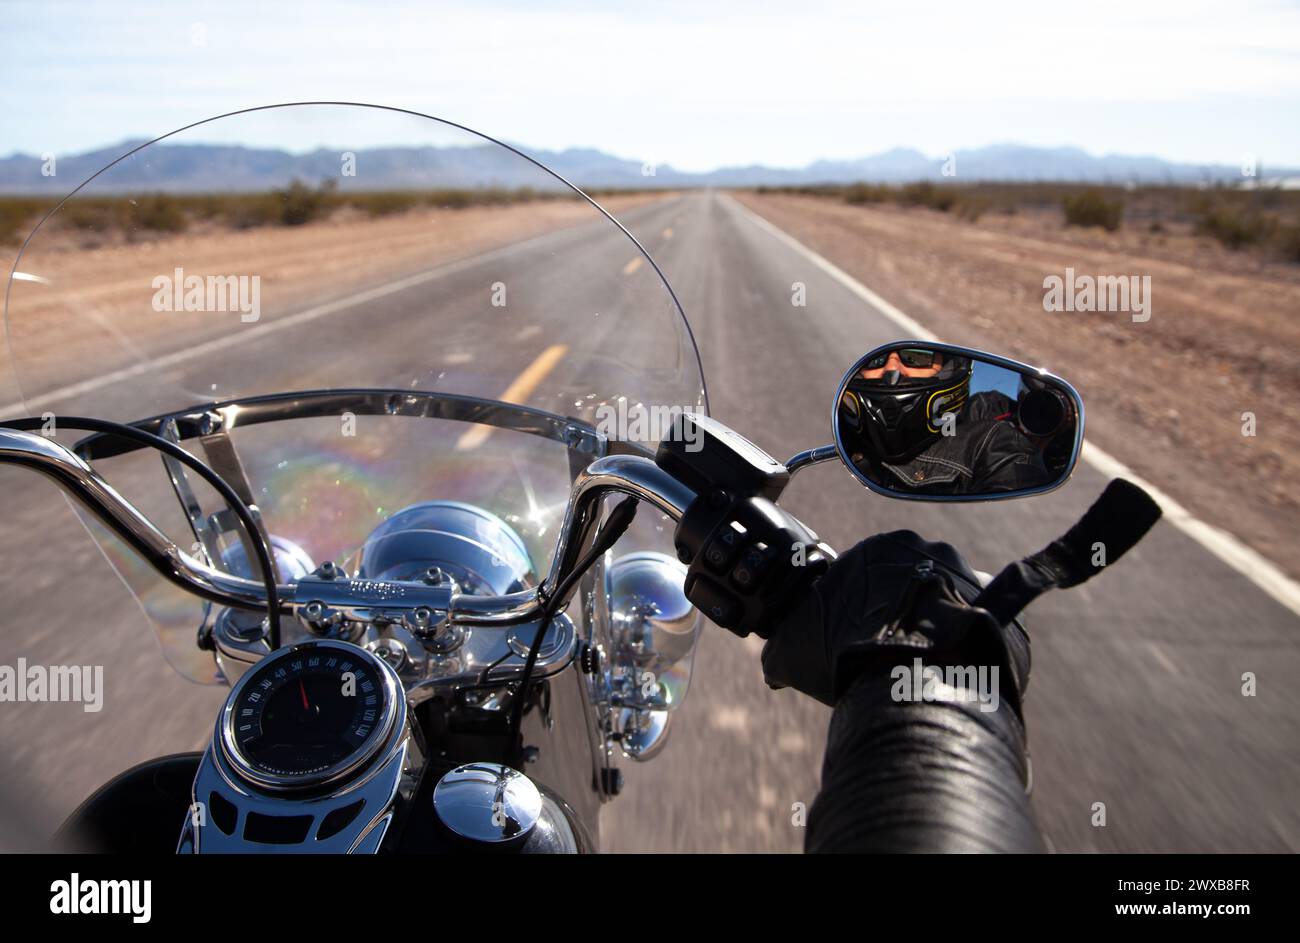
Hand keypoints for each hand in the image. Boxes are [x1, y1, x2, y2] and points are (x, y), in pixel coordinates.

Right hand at [759, 530, 1029, 708]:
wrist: (913, 684)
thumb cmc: (849, 658)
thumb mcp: (793, 651)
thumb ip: (780, 649)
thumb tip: (773, 665)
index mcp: (876, 547)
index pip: (867, 573)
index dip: (859, 609)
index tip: (856, 637)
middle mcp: (925, 548)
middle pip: (910, 579)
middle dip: (900, 608)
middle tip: (889, 647)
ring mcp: (964, 573)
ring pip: (944, 596)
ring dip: (935, 620)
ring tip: (923, 660)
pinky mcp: (993, 604)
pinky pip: (980, 617)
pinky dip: (968, 636)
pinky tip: (953, 664)